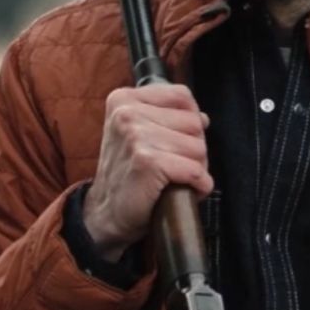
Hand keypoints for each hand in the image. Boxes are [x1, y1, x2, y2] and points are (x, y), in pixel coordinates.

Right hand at [81, 83, 212, 261]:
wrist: (106, 213)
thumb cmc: (128, 173)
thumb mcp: (139, 133)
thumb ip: (170, 117)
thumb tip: (203, 117)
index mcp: (124, 99)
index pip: (182, 96)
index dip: (188, 122)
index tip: (172, 142)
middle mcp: (127, 113)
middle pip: (194, 122)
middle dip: (193, 148)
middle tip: (171, 165)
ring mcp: (135, 135)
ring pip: (198, 147)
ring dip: (195, 168)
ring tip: (172, 178)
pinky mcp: (147, 161)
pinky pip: (195, 171)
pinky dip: (199, 185)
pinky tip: (181, 191)